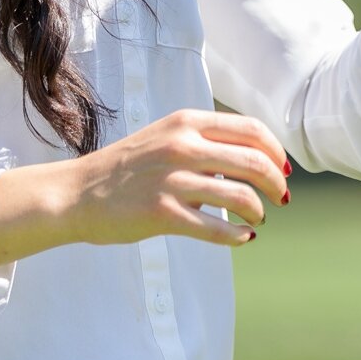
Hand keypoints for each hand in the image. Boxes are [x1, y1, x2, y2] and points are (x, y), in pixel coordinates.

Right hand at [54, 108, 290, 248]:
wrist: (77, 193)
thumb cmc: (127, 168)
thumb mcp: (166, 137)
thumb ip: (205, 141)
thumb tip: (255, 159)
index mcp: (186, 122)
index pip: (251, 130)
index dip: (276, 151)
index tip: (284, 169)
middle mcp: (181, 146)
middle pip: (254, 162)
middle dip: (276, 183)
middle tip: (282, 198)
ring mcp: (171, 180)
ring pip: (240, 196)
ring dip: (259, 210)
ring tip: (258, 219)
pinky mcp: (161, 213)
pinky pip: (216, 228)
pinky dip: (237, 236)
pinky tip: (242, 237)